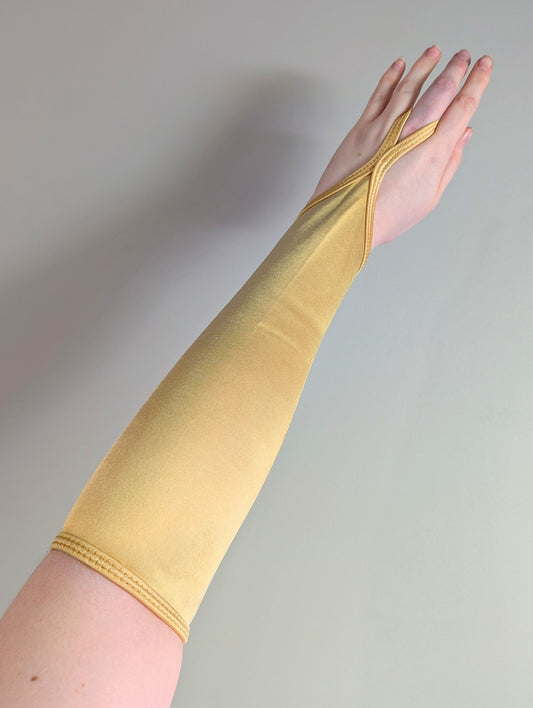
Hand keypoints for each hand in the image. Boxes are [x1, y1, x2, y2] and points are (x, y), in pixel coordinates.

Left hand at [307, 46, 492, 249]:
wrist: (347, 221)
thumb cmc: (387, 216)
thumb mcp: (429, 197)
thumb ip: (449, 163)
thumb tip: (462, 136)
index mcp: (433, 151)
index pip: (462, 107)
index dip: (475, 83)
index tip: (482, 68)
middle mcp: (411, 134)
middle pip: (439, 91)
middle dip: (454, 69)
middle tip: (463, 57)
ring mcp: (385, 127)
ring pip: (409, 86)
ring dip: (425, 65)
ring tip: (435, 51)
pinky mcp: (362, 128)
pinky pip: (379, 94)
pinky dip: (390, 76)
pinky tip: (400, 65)